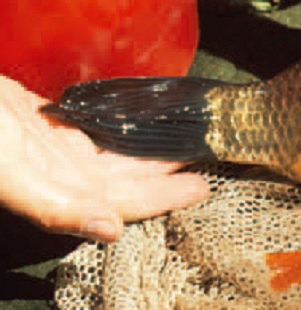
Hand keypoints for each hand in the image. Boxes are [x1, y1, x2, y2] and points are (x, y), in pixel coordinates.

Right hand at [0, 76, 209, 242]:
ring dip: (150, 155)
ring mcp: (55, 151)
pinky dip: (123, 132)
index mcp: (59, 193)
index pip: (125, 204)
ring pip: (116, 157)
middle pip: (128, 182)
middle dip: (168, 178)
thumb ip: (56, 208)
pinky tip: (141, 127)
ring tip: (185, 146)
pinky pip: (97, 134)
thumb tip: (111, 230)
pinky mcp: (48, 126)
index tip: (201, 189)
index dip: (164, 200)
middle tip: (207, 166)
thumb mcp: (10, 174)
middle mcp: (63, 176)